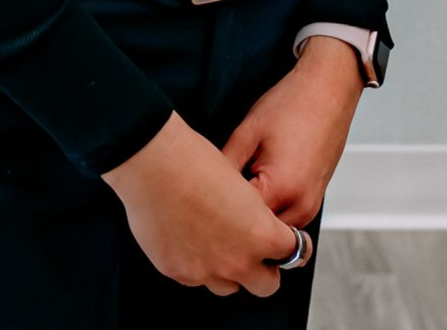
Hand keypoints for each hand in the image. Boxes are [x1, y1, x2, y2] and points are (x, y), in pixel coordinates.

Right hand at [101, 110, 313, 297]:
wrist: (153, 163)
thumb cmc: (194, 161)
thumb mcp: (240, 182)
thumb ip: (255, 215)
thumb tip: (254, 224)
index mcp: (260, 234)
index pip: (293, 253)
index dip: (290, 243)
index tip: (287, 242)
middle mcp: (237, 261)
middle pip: (267, 285)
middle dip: (264, 268)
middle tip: (254, 248)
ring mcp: (206, 272)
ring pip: (229, 286)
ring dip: (229, 269)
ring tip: (217, 240)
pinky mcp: (179, 273)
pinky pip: (196, 278)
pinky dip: (197, 263)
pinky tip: (189, 237)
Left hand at [219, 36, 364, 228]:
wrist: (329, 89)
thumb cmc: (292, 104)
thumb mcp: (249, 130)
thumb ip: (226, 164)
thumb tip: (207, 187)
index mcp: (281, 189)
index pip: (239, 219)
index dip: (217, 209)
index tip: (201, 198)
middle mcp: (301, 206)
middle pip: (258, 230)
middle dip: (236, 218)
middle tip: (214, 196)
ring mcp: (311, 206)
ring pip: (273, 229)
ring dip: (255, 217)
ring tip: (237, 188)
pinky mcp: (314, 200)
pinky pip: (287, 218)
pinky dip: (270, 209)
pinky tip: (256, 184)